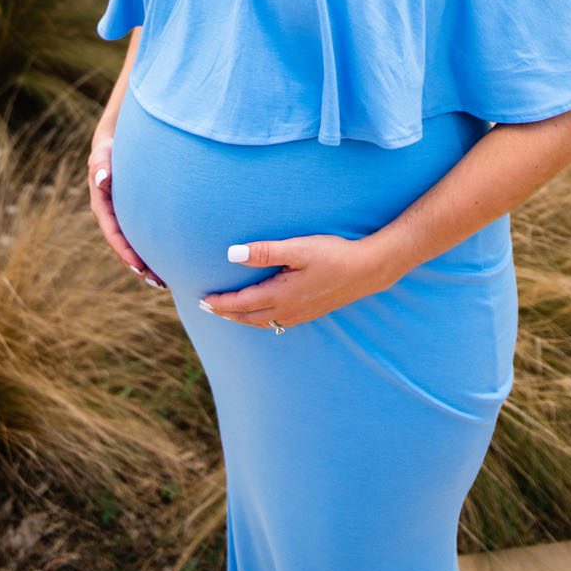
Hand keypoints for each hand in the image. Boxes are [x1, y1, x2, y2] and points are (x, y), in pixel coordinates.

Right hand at [88, 129, 166, 289]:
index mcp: (102, 207)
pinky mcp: (134, 215)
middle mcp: (112, 217)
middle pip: (125, 247)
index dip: (125, 252)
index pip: (113, 234)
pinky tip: (169, 259)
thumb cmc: (109, 150)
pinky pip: (142, 235)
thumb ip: (101, 166)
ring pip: (134, 244)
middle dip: (139, 266)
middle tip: (158, 281)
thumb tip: (102, 179)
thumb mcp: (102, 156)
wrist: (115, 146)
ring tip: (165, 280)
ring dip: (147, 263)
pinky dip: (153, 248)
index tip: (138, 266)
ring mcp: (123, 217)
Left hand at [199, 233, 389, 328]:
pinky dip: (260, 320)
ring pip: (262, 322)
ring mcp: (300, 314)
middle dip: (226, 313)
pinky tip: (262, 314)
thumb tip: (231, 254)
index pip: (242, 303)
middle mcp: (288, 310)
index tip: (204, 299)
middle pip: (248, 317)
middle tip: (207, 308)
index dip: (221, 302)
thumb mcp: (297, 248)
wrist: (367, 270)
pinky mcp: (310, 312)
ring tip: (229, 312)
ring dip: (242, 318)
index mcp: (281, 295)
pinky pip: (277, 322)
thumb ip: (264, 252)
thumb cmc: (332, 255)